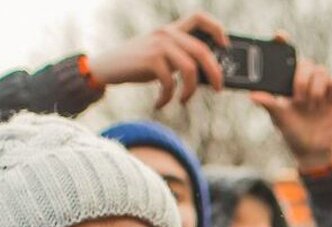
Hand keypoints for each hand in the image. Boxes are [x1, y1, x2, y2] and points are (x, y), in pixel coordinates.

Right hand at [89, 11, 227, 107]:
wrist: (106, 67)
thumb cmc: (139, 64)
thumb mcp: (163, 57)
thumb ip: (183, 58)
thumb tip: (211, 76)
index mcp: (172, 30)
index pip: (198, 17)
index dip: (216, 29)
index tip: (225, 45)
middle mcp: (166, 33)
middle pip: (202, 51)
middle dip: (215, 73)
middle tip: (218, 89)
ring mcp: (158, 45)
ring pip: (190, 69)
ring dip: (191, 90)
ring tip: (184, 100)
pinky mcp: (150, 59)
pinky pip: (170, 82)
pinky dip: (168, 97)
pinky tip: (161, 103)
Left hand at [251, 53, 331, 171]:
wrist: (314, 151)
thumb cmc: (293, 133)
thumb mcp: (279, 119)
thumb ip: (270, 105)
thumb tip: (253, 95)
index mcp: (288, 82)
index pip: (285, 57)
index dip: (282, 43)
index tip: (280, 36)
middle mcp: (305, 81)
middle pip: (305, 63)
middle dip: (302, 80)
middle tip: (299, 100)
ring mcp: (322, 87)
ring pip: (321, 70)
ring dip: (316, 88)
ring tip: (313, 107)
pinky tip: (331, 93)